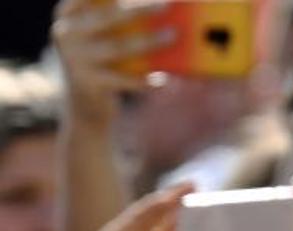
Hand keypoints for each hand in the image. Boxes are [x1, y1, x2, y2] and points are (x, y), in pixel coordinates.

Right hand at [53, 0, 173, 124]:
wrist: (84, 104)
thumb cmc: (102, 61)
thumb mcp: (99, 37)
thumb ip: (117, 21)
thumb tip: (158, 9)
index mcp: (68, 14)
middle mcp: (67, 33)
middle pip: (108, 17)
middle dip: (139, 9)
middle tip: (166, 4)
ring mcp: (75, 58)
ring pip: (118, 47)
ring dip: (148, 41)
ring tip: (172, 35)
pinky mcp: (88, 83)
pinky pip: (122, 79)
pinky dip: (143, 80)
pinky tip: (162, 80)